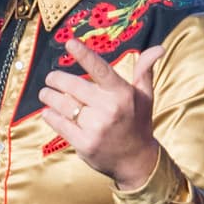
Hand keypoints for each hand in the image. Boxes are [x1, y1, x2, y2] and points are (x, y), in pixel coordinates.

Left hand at [38, 39, 163, 192]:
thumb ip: (144, 71)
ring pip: (63, 105)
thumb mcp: (145, 96)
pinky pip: (60, 124)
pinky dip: (50, 116)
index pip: (101, 69)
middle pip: (73, 86)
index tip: (69, 43)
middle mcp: (109, 109)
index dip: (84, 55)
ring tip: (45, 93)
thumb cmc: (138, 123)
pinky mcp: (84, 144)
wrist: (135, 160)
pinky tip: (48, 111)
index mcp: (122, 94)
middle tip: (50, 77)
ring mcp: (95, 128)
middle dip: (56, 79)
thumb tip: (158, 48)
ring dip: (49, 96)